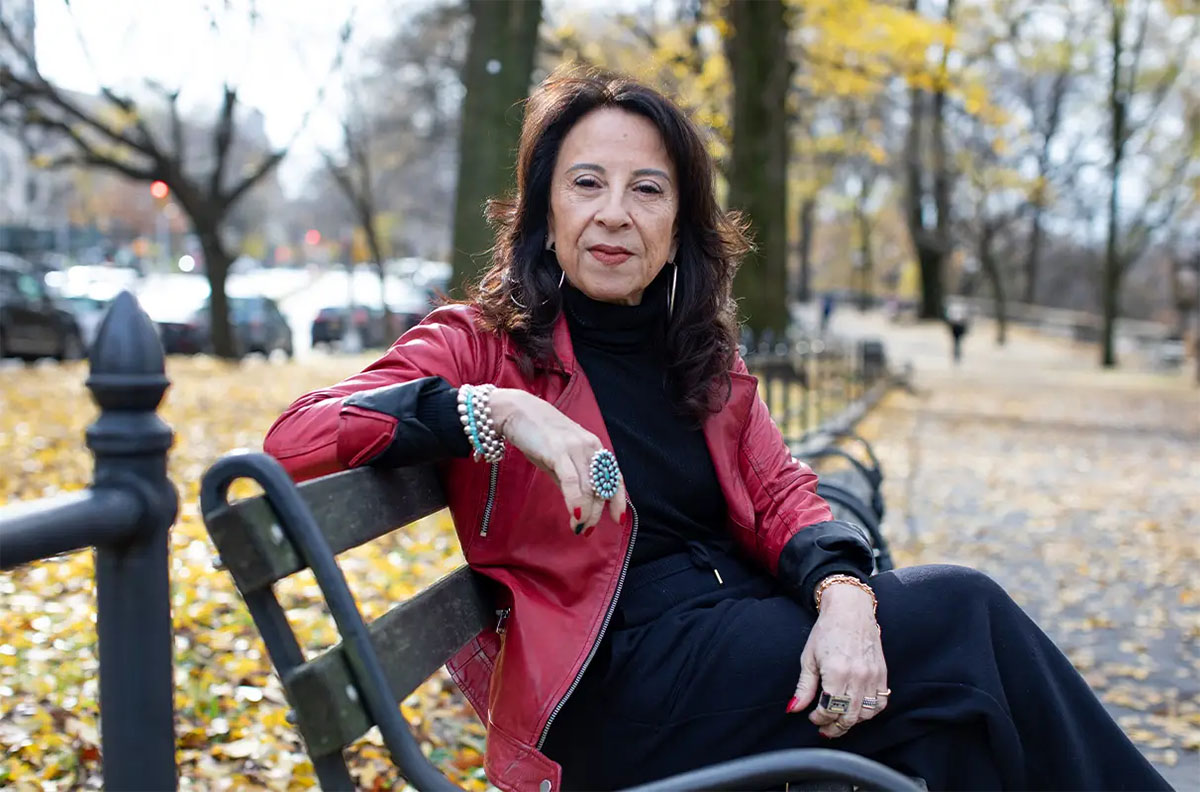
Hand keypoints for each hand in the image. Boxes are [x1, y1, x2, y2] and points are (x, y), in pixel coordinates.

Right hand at [490, 388, 626, 534]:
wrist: (516, 411)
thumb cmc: (537, 435)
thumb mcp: (559, 458)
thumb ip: (571, 478)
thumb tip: (578, 503)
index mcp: (594, 447)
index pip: (614, 476)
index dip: (618, 499)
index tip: (618, 519)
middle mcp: (590, 447)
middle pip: (601, 487)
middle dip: (596, 512)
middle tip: (587, 529)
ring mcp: (575, 448)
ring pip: (589, 488)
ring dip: (586, 512)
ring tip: (578, 527)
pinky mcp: (559, 451)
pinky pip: (572, 481)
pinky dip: (575, 500)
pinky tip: (574, 514)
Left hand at [787, 582, 887, 737]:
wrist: (850, 611)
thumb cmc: (826, 631)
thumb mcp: (809, 658)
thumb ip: (803, 687)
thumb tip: (793, 709)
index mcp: (836, 673)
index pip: (829, 709)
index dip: (819, 718)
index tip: (812, 717)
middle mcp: (857, 677)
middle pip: (848, 716)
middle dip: (834, 727)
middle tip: (824, 728)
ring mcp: (873, 676)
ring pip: (866, 714)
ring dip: (852, 722)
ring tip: (840, 721)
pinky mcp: (882, 674)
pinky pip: (881, 702)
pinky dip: (870, 711)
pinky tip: (858, 710)